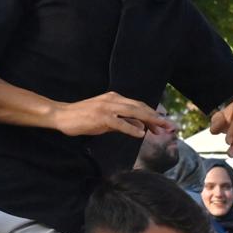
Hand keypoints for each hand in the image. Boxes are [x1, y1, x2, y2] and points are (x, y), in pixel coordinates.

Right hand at [52, 93, 168, 139]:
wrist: (62, 115)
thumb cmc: (83, 117)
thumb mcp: (107, 119)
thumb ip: (123, 121)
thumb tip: (141, 126)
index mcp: (115, 98)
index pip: (139, 105)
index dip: (153, 114)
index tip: (164, 124)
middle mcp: (113, 100)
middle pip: (140, 107)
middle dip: (157, 117)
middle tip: (170, 127)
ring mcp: (107, 107)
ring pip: (134, 112)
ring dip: (150, 121)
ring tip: (161, 129)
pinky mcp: (101, 117)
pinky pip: (120, 123)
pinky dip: (131, 128)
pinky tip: (141, 133)